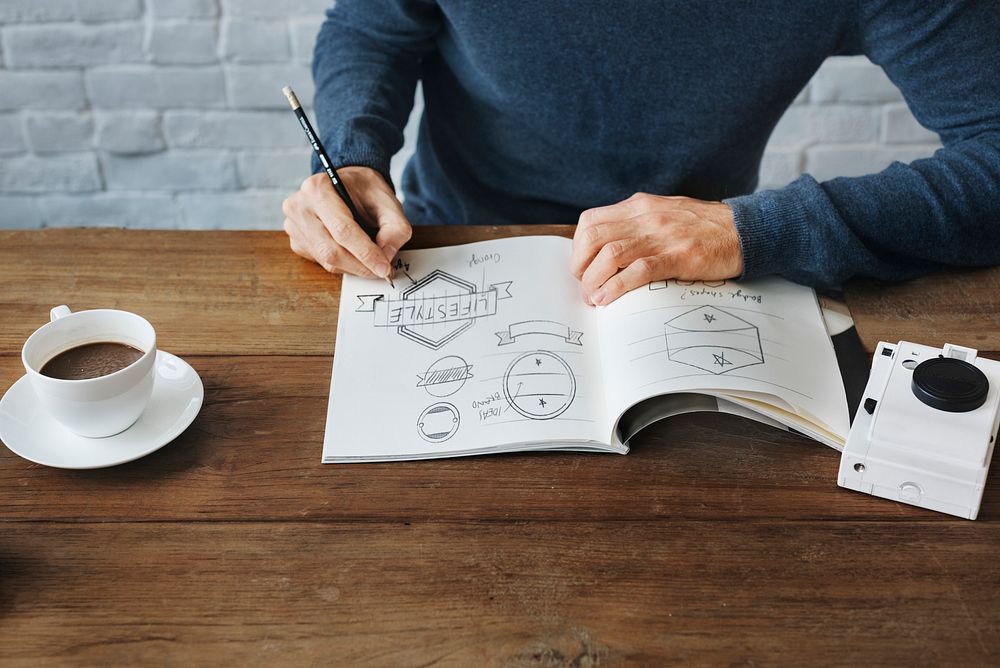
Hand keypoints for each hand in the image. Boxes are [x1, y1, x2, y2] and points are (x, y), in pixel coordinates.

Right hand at [282, 166, 411, 277]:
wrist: (348, 185)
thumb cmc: (365, 190)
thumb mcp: (387, 200)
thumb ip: (395, 227)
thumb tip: (387, 255)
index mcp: (318, 188)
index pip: (342, 230)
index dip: (366, 253)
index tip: (385, 268)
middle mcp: (299, 206)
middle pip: (331, 250)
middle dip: (360, 266)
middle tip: (382, 271)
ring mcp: (294, 226)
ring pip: (326, 260)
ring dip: (353, 267)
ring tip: (372, 262)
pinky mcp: (297, 242)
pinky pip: (322, 262)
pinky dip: (343, 264)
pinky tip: (355, 254)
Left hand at [570, 193, 743, 304]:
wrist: (745, 229)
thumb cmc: (703, 228)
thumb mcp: (663, 215)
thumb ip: (636, 226)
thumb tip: (605, 251)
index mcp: (639, 206)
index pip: (590, 222)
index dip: (578, 248)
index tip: (581, 269)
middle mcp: (646, 217)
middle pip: (593, 238)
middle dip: (580, 266)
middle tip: (585, 287)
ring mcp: (662, 236)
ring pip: (610, 254)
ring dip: (594, 280)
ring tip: (593, 299)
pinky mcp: (679, 256)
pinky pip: (638, 270)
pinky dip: (616, 287)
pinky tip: (607, 300)